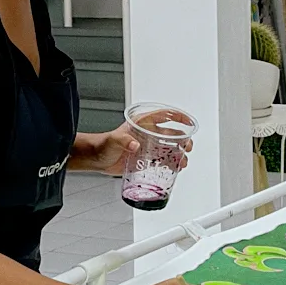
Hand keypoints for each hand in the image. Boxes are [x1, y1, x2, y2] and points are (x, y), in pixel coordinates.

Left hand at [73, 125, 192, 175]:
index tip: (189, 123)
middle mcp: (147, 133)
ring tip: (183, 162)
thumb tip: (134, 144)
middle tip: (188, 147)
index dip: (179, 117)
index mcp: (142, 123)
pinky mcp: (145, 159)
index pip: (165, 115)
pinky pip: (162, 160)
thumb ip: (123, 140)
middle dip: (183, 139)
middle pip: (171, 133)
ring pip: (169, 148)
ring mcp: (147, 146)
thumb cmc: (102, 145)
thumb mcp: (113, 140)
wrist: (96, 159)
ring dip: (178, 154)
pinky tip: (175, 169)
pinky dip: (171, 164)